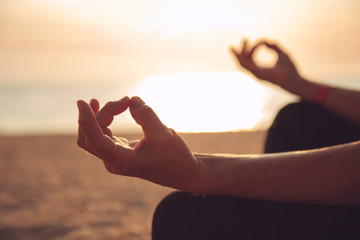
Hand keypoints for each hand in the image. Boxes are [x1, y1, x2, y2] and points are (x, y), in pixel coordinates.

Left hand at [77, 96, 201, 191]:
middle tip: (125, 101)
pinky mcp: (119, 150)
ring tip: (124, 102)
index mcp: (121, 161)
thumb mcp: (164, 135)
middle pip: (91, 135)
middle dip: (102, 113)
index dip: (86, 120)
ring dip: (104, 114)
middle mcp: (113, 161)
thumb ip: (147, 116)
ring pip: (95, 133)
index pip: (94, 140)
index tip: (82, 102)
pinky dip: (106, 119)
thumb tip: (132, 100)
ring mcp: (114, 156)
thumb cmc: (175, 157)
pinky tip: (115, 108)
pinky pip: (102, 134)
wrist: (182, 171)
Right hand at [231, 39, 302, 90]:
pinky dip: (241, 58)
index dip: (253, 48)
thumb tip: (266, 41)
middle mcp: (257, 73)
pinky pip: (245, 65)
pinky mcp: (257, 74)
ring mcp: (256, 74)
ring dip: (238, 55)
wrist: (294, 80)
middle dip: (242, 50)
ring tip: (233, 47)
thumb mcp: (282, 53)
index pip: (252, 59)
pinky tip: (238, 52)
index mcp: (262, 70)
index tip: (262, 41)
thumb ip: (274, 46)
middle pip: (245, 61)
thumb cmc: (290, 69)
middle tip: (244, 38)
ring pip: (242, 64)